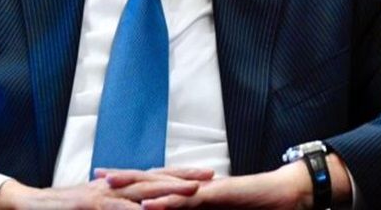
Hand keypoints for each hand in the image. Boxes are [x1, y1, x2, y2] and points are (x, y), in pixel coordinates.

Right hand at [0, 169, 205, 209]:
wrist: (28, 205)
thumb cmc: (63, 209)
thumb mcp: (95, 205)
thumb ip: (118, 205)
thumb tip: (141, 207)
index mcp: (116, 187)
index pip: (154, 177)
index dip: (179, 175)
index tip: (205, 174)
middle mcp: (113, 186)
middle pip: (154, 178)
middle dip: (183, 177)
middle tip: (212, 176)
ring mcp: (101, 195)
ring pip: (140, 190)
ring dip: (167, 189)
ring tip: (192, 191)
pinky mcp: (88, 206)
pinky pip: (115, 209)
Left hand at [117, 154, 352, 208]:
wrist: (285, 195)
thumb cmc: (253, 206)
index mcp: (192, 191)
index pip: (155, 184)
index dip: (129, 182)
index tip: (103, 180)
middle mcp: (193, 185)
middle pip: (152, 180)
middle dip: (123, 178)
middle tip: (95, 175)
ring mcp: (203, 189)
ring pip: (163, 187)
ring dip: (135, 186)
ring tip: (108, 185)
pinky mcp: (216, 196)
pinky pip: (187, 201)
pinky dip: (166, 204)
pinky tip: (147, 206)